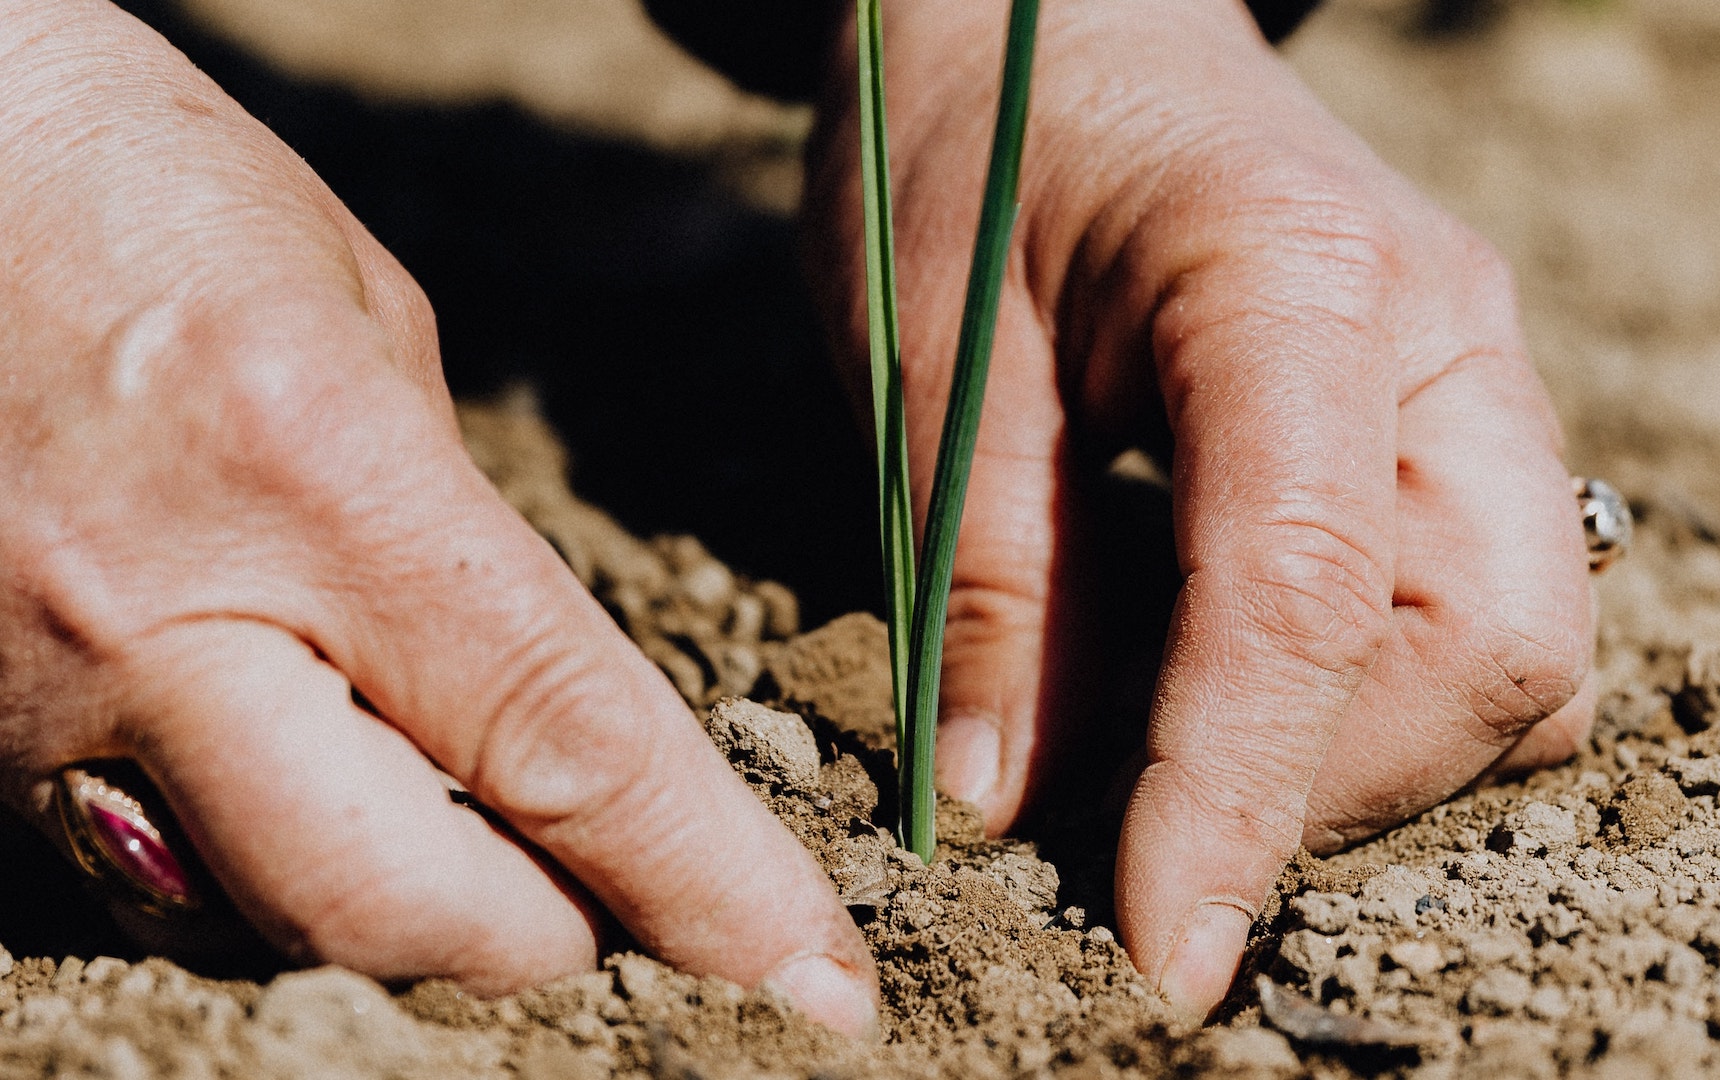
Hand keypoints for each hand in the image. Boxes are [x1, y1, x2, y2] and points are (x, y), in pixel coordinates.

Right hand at [0, 0, 875, 1035]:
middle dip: (550, 949)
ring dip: (408, 925)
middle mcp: (160, 622)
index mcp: (315, 474)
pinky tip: (324, 806)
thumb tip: (523, 693)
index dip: (706, 884)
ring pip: (262, 922)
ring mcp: (31, 705)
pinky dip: (267, 877)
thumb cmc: (133, 186)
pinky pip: (147, 876)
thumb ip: (448, 527)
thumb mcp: (359, 320)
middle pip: (399, 908)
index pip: (561, 741)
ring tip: (493, 867)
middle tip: (635, 924)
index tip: (813, 977)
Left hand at [808, 0, 1592, 1017]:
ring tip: (1164, 739)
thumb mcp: (931, 345)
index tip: (1165, 948)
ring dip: (1351, 753)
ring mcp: (1471, 376)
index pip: (1310, 591)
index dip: (1240, 796)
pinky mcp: (1451, 423)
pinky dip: (1364, 698)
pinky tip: (1220, 670)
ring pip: (1514, 655)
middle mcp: (1441, 332)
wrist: (1051, 10)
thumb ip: (989, 576)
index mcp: (1295, 277)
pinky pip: (1479, 617)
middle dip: (1324, 783)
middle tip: (1137, 820)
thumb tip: (1012, 807)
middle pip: (1490, 650)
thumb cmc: (972, 136)